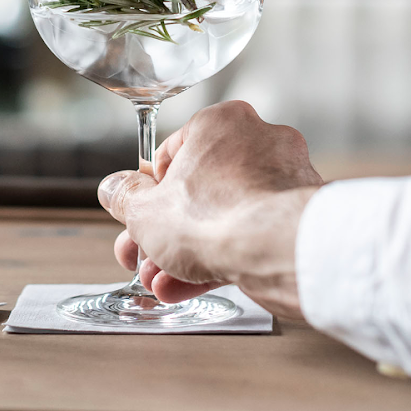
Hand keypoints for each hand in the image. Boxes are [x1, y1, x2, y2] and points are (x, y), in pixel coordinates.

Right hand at [98, 99, 322, 318]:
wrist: (277, 252)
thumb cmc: (214, 218)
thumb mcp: (145, 212)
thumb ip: (126, 198)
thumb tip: (114, 189)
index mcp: (221, 124)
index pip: (173, 153)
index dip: (149, 193)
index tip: (138, 218)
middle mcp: (258, 141)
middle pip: (198, 191)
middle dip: (165, 233)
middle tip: (144, 257)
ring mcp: (283, 180)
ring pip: (223, 217)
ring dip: (187, 252)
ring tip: (162, 281)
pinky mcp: (296, 216)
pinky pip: (250, 234)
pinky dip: (220, 258)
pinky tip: (190, 286)